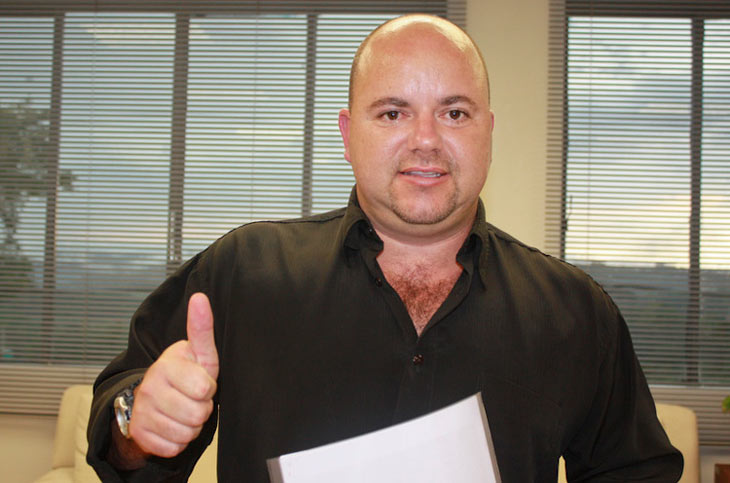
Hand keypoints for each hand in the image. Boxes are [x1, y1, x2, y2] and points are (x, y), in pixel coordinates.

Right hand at [128, 292, 218, 457]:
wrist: (154, 400)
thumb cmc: (185, 374)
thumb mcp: (199, 353)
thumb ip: (201, 329)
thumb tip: (200, 297)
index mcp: (166, 365)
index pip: (205, 388)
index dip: (209, 388)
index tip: (201, 380)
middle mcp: (149, 386)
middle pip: (198, 413)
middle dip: (202, 409)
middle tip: (193, 398)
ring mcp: (142, 411)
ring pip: (187, 433)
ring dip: (192, 426)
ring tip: (184, 410)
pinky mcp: (139, 434)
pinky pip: (173, 447)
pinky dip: (178, 441)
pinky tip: (172, 425)